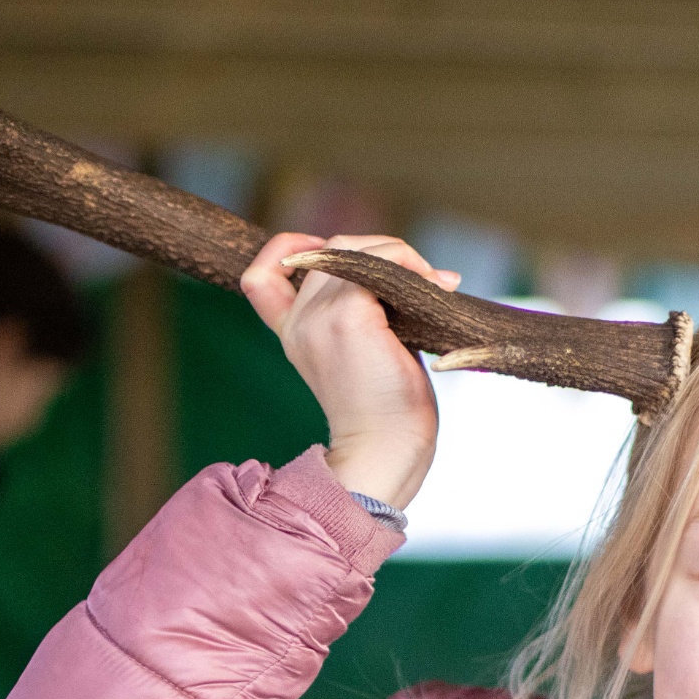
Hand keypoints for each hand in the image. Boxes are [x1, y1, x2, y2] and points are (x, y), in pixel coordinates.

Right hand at [240, 232, 460, 510]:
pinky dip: (410, 264)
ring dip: (401, 256)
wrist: (386, 451)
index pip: (262, 273)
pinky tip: (436, 287)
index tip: (343, 256)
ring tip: (435, 283)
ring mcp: (317, 316)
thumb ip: (365, 313)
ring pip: (354, 248)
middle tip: (424, 278)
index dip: (290, 250)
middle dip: (381, 250)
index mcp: (294, 332)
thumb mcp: (367, 352)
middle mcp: (298, 321)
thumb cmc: (388, 411)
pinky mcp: (346, 315)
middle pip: (331, 247)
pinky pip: (379, 262)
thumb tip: (407, 267)